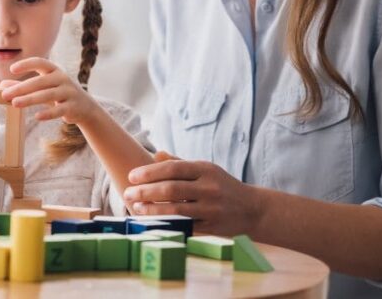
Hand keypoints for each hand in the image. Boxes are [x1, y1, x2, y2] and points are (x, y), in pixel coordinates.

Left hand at [0, 57, 97, 125]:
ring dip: (30, 99)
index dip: (27, 64)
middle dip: (21, 87)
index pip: (40, 62)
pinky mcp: (73, 107)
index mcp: (55, 70)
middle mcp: (62, 79)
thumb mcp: (43, 88)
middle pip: (40, 81)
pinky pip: (59, 110)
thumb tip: (2, 85)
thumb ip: (24, 86)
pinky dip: (48, 113)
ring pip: (47, 95)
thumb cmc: (59, 94)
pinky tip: (37, 117)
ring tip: (15, 103)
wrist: (85, 107)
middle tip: (5, 94)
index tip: (12, 69)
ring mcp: (69, 92)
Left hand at [123, 159, 262, 236]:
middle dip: (146, 191)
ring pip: (176, 209)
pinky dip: (167, 224)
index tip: (132, 176)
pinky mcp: (212, 227)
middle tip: (127, 193)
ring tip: (135, 207)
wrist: (254, 209)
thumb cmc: (223, 186)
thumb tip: (155, 154)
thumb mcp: (206, 169)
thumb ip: (180, 163)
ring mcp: (211, 208)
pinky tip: (152, 222)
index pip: (172, 168)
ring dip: (152, 209)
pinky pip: (185, 226)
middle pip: (171, 189)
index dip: (149, 172)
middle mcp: (209, 187)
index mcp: (205, 169)